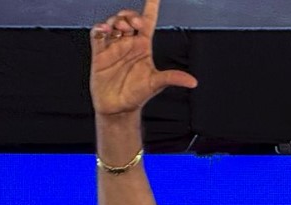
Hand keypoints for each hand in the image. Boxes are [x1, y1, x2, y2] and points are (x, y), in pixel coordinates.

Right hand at [89, 0, 197, 116]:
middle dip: (131, 16)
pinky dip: (99, 29)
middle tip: (135, 25)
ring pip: (113, 23)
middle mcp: (129, 43)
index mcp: (143, 46)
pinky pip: (97, 35)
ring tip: (121, 28)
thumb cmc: (137, 94)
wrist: (119, 108)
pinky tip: (104, 30)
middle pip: (129, 19)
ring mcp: (114, 47)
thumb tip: (193, 82)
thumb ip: (173, 78)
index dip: (151, 6)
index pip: (148, 21)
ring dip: (117, 21)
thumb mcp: (156, 84)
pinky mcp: (99, 53)